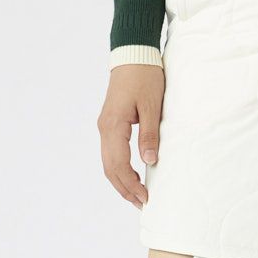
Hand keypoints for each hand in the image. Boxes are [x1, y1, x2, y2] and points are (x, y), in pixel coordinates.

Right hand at [97, 64, 165, 208]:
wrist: (133, 53)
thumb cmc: (144, 76)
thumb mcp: (152, 106)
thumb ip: (149, 134)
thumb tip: (149, 161)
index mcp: (113, 126)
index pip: (118, 165)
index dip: (131, 185)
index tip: (145, 198)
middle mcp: (104, 128)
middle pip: (110, 168)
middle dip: (125, 189)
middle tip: (142, 204)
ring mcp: (105, 126)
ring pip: (108, 162)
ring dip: (121, 181)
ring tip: (137, 195)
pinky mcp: (110, 123)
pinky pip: (111, 153)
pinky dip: (120, 169)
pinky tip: (132, 176)